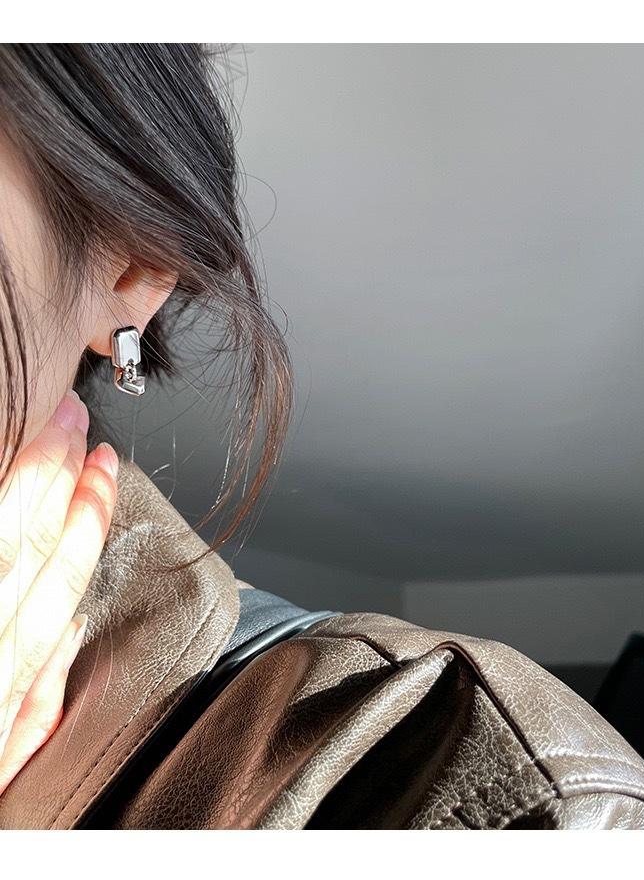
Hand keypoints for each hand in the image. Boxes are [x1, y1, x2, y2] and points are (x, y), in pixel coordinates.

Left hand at [0, 389, 118, 795]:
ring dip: (24, 471)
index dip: (91, 510)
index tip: (105, 466)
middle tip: (74, 417)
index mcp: (11, 662)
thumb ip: (42, 691)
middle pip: (29, 532)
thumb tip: (72, 628)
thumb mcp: (12, 751)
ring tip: (46, 427)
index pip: (65, 567)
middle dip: (57, 468)